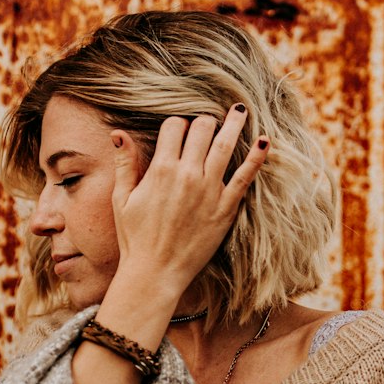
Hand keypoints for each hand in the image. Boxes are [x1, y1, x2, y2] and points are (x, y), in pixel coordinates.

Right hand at [110, 107, 267, 298]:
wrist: (155, 273)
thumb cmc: (135, 238)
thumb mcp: (122, 199)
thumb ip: (125, 164)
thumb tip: (118, 132)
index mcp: (161, 169)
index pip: (175, 126)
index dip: (177, 124)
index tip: (180, 130)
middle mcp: (187, 175)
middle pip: (202, 129)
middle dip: (205, 121)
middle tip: (209, 122)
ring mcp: (209, 191)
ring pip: (225, 145)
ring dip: (234, 124)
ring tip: (241, 110)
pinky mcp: (226, 208)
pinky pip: (245, 177)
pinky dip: (256, 157)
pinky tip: (265, 140)